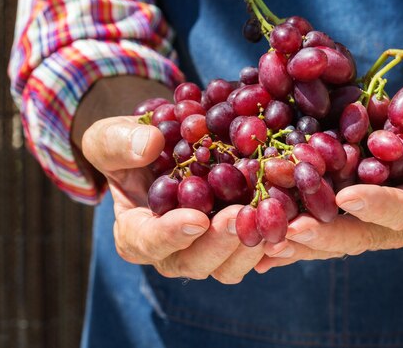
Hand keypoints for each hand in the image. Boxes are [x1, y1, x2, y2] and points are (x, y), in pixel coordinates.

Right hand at [77, 79, 264, 283]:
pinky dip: (273, 236)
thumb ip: (118, 142)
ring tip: (271, 214)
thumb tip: (148, 145)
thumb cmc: (130, 145)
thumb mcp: (110, 137)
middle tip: (240, 214)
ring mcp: (209, 247)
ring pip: (231, 265)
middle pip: (195, 263)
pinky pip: (256, 249)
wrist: (165, 146)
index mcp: (137, 233)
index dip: (170, 236)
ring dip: (251, 244)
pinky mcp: (238, 237)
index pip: (148, 244)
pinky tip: (292, 217)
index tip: (195, 219)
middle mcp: (174, 250)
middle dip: (219, 243)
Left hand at [256, 102, 402, 271]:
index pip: (402, 211)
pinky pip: (310, 225)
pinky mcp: (338, 214)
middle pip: (355, 235)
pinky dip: (283, 230)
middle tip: (289, 232)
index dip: (378, 205)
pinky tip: (254, 234)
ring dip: (294, 239)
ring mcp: (361, 223)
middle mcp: (390, 226)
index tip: (348, 197)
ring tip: (262, 238)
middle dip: (323, 235)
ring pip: (326, 236)